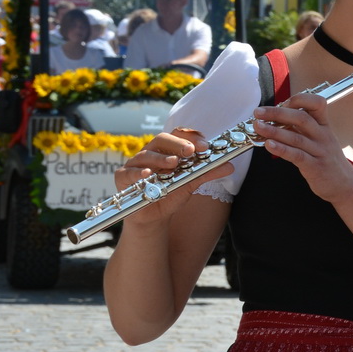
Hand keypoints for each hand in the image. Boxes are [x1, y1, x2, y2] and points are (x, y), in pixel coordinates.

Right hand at [115, 127, 233, 228]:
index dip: (191, 137)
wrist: (152, 216)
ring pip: (147, 154)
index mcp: (168, 149)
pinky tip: (147, 175)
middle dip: (177, 144)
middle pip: (162, 139)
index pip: (179, 134)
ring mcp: (136, 163)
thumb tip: (230, 165)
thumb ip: (207, 173)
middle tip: (190, 151)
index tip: (205, 146)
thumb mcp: (191, 184)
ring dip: (161, 158)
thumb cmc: (170, 194)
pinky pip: (129, 172)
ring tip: (173, 163)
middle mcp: (152, 151)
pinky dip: (138, 172)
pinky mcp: (122, 176)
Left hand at [252, 95, 352, 205]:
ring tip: (258, 127)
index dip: (299, 99)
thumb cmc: (328, 161)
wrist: (346, 185)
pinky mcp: (315, 167)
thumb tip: (277, 119)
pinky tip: (268, 145)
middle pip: (301, 118)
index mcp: (324, 126)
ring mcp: (320, 151)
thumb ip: (302, 129)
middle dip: (277, 113)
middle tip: (258, 112)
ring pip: (296, 137)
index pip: (317, 103)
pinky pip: (297, 156)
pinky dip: (282, 149)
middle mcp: (323, 136)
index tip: (281, 103)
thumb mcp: (320, 140)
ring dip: (274, 131)